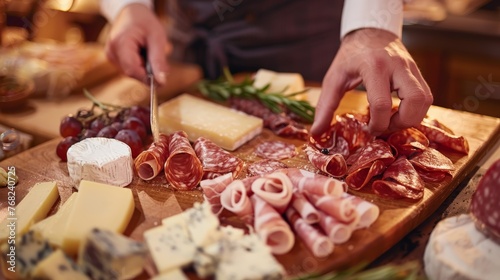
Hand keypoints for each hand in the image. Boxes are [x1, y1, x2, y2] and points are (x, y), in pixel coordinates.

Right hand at [104, 4, 170, 84]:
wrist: (132, 12)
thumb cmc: (145, 22)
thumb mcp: (157, 38)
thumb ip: (158, 61)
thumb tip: (161, 82)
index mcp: (120, 43)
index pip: (132, 70)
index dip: (147, 78)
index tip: (162, 80)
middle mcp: (111, 51)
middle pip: (132, 73)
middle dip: (147, 71)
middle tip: (156, 58)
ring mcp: (111, 55)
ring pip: (131, 73)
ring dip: (143, 68)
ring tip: (147, 51)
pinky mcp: (113, 59)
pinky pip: (129, 69)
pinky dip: (139, 65)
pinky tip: (141, 53)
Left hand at [310, 28, 432, 136]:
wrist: (370, 32)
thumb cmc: (350, 57)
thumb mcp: (333, 79)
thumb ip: (325, 106)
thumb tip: (316, 132)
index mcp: (373, 66)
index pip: (382, 103)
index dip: (377, 124)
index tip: (368, 130)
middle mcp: (397, 66)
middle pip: (415, 102)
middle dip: (401, 123)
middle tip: (385, 127)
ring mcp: (411, 68)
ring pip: (426, 100)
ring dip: (411, 118)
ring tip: (392, 121)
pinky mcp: (418, 72)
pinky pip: (426, 96)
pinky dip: (415, 110)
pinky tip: (398, 113)